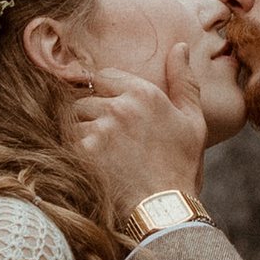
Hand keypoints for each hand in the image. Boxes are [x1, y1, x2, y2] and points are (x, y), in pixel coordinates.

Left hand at [65, 48, 208, 211]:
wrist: (165, 213)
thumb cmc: (181, 168)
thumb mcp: (193, 122)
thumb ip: (184, 81)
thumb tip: (179, 46)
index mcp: (144, 93)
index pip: (103, 76)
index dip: (104, 93)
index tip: (110, 112)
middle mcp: (119, 106)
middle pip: (84, 97)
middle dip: (90, 114)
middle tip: (103, 138)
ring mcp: (99, 129)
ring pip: (73, 118)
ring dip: (79, 132)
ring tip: (96, 154)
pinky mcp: (84, 152)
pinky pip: (66, 140)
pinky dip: (72, 150)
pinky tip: (88, 165)